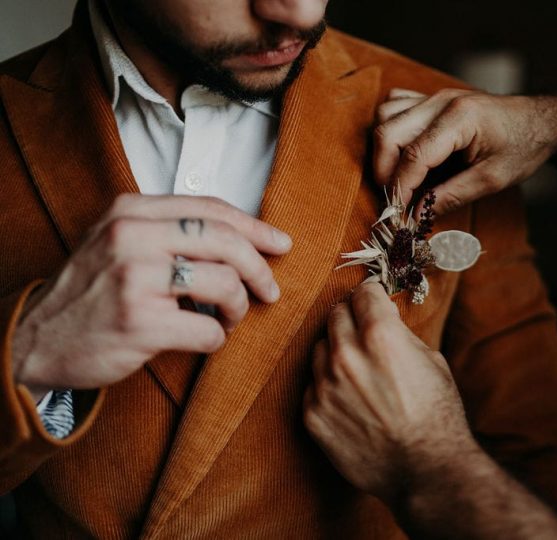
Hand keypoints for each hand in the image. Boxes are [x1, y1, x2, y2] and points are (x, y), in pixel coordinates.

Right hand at [11, 194, 291, 400]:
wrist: (35, 339)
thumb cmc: (91, 291)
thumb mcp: (118, 241)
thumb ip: (169, 230)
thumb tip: (243, 236)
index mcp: (130, 212)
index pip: (211, 209)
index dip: (255, 226)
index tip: (280, 243)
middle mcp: (132, 238)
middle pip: (226, 242)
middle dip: (260, 268)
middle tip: (271, 290)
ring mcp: (135, 279)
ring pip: (225, 284)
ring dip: (239, 307)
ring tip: (230, 317)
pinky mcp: (140, 323)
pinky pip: (209, 329)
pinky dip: (217, 338)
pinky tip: (204, 338)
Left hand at [303, 283, 477, 504]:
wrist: (426, 470)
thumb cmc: (437, 417)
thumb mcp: (431, 361)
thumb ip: (400, 334)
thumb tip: (383, 317)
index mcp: (380, 336)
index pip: (362, 294)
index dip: (371, 294)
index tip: (372, 299)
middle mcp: (347, 356)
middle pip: (335, 315)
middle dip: (351, 317)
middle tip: (363, 329)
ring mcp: (325, 386)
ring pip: (319, 348)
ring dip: (336, 351)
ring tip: (358, 370)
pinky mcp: (312, 415)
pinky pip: (312, 385)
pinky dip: (327, 385)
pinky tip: (349, 398)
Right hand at [374, 88, 556, 213]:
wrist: (539, 120)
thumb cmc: (523, 147)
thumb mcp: (492, 179)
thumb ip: (452, 196)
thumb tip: (418, 214)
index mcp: (461, 118)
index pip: (414, 155)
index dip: (401, 188)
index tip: (397, 213)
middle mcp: (442, 101)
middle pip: (389, 132)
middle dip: (383, 170)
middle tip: (393, 199)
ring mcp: (435, 96)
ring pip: (386, 116)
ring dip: (383, 150)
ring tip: (396, 178)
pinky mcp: (432, 99)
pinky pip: (395, 106)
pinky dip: (389, 129)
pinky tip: (400, 151)